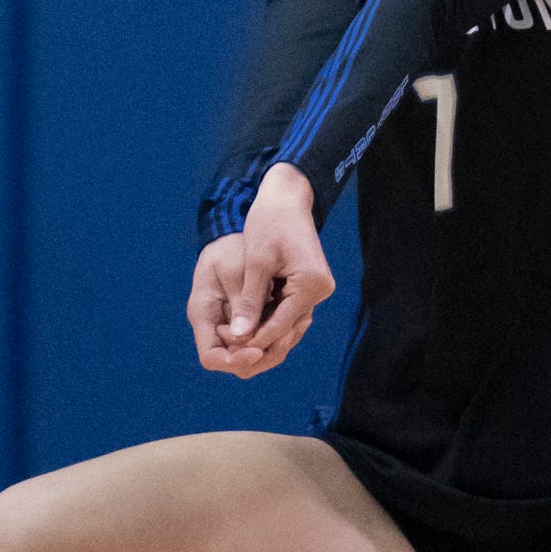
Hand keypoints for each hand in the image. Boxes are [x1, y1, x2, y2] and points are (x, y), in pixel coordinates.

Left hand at [186, 167, 333, 377]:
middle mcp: (320, 290)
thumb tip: (240, 336)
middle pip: (288, 328)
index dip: (254, 339)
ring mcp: (318, 289)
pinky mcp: (310, 286)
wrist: (287, 197)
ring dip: (265, 333)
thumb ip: (250, 301)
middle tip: (231, 353)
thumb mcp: (255, 261)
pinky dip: (271, 320)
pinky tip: (249, 327)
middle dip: (260, 341)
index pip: (280, 323)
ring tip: (236, 344)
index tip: (230, 350)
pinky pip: (290, 311)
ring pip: (289, 323)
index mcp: (311, 284)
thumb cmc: (269, 221)